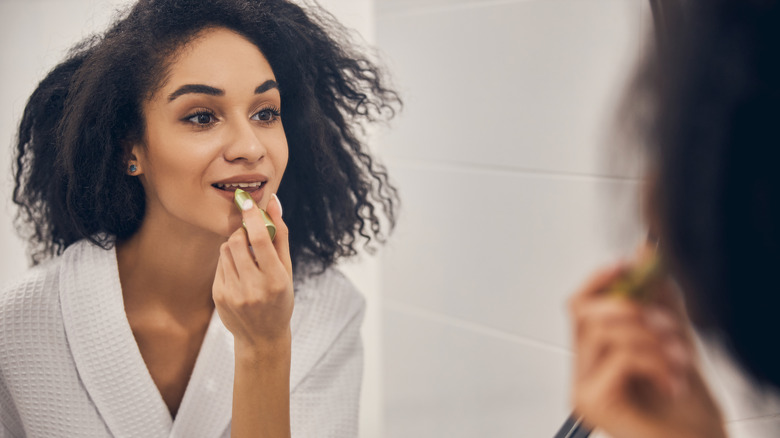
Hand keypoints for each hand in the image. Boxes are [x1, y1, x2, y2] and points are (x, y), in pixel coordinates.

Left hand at [213, 194, 293, 353]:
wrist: (262, 338)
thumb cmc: (280, 300)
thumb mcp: (287, 271)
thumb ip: (280, 236)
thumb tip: (273, 202)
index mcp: (275, 281)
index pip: (259, 240)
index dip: (252, 217)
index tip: (248, 202)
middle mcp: (253, 288)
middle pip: (237, 241)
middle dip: (242, 232)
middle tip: (251, 233)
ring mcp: (233, 293)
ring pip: (225, 250)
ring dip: (235, 246)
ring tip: (248, 258)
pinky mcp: (219, 296)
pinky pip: (220, 264)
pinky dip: (229, 260)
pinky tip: (240, 274)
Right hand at [568, 260, 726, 437]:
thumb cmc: (688, 410)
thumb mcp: (674, 339)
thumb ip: (657, 298)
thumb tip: (644, 252)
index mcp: (596, 355)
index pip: (579, 304)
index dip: (599, 279)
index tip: (627, 264)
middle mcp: (582, 371)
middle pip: (582, 311)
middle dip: (630, 307)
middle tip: (668, 324)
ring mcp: (582, 387)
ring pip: (601, 331)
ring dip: (652, 338)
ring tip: (680, 359)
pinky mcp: (592, 402)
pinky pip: (618, 357)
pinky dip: (653, 362)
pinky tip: (672, 383)